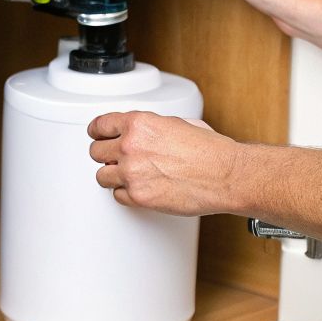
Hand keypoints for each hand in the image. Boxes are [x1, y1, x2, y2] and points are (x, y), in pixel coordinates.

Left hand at [87, 110, 240, 215]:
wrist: (225, 175)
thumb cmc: (210, 151)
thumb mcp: (178, 123)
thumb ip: (152, 127)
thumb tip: (143, 132)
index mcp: (139, 124)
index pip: (100, 125)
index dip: (97, 132)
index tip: (97, 135)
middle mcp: (130, 147)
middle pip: (96, 152)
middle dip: (105, 155)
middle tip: (114, 158)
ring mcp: (132, 173)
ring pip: (102, 176)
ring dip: (113, 176)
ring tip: (127, 176)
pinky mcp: (138, 197)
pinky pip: (117, 196)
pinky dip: (125, 193)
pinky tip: (138, 189)